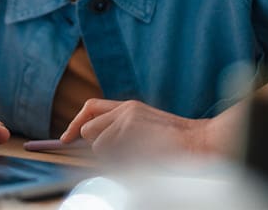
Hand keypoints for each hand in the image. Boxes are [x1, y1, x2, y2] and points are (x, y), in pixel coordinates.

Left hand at [59, 98, 213, 157]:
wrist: (202, 142)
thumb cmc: (177, 144)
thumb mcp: (146, 129)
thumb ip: (122, 130)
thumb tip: (94, 144)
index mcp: (130, 107)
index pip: (91, 108)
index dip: (76, 123)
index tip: (66, 138)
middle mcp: (126, 109)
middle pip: (89, 128)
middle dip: (95, 145)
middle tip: (118, 154)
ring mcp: (128, 118)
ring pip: (98, 145)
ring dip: (111, 156)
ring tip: (139, 156)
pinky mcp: (131, 129)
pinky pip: (109, 152)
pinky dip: (120, 161)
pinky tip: (142, 157)